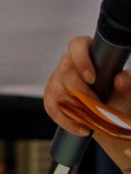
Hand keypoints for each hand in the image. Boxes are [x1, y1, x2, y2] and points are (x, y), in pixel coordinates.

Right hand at [44, 34, 130, 173]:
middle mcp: (69, 63)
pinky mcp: (50, 96)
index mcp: (88, 53)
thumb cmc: (119, 96)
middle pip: (65, 74)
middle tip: (98, 107)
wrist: (110, 114)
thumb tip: (120, 80)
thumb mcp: (128, 89)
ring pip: (57, 93)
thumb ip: (128, 82)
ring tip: (93, 120)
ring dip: (76, 110)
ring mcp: (56, 79)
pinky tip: (81, 128)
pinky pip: (51, 108)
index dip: (81, 60)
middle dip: (82, 95)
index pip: (77, 45)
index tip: (92, 79)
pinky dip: (67, 121)